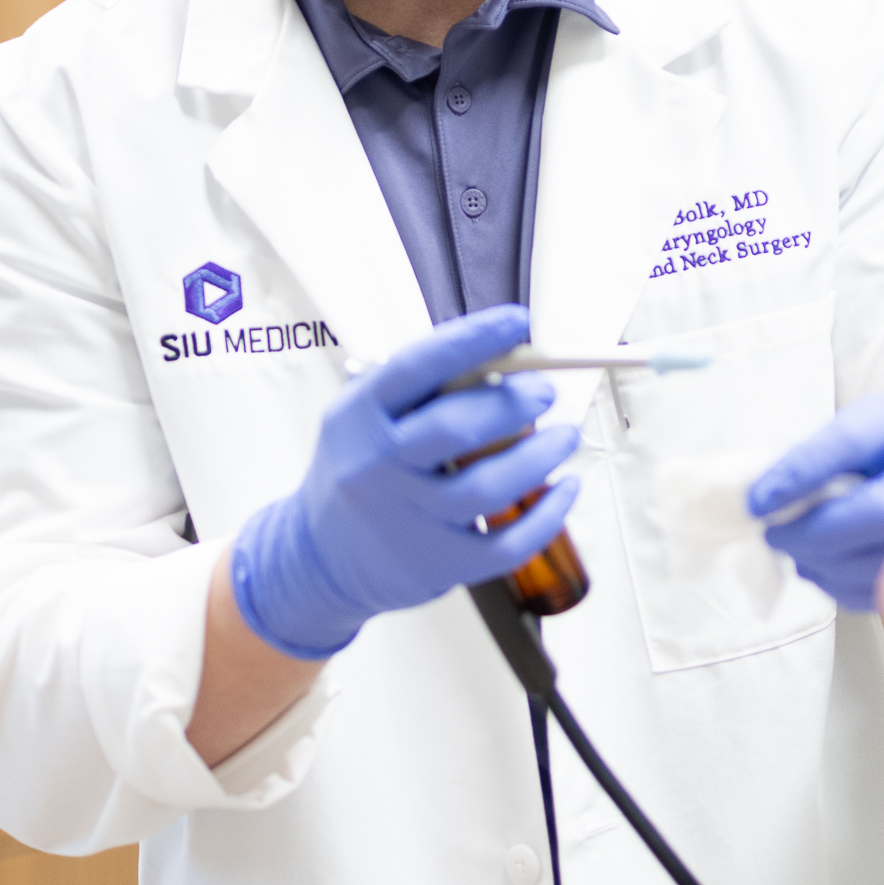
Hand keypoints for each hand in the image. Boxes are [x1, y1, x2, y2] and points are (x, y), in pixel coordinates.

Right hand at [229, 305, 582, 658]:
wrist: (317, 558)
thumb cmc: (360, 470)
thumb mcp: (366, 416)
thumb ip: (420, 387)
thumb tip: (502, 352)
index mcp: (360, 415)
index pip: (418, 366)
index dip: (472, 338)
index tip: (516, 321)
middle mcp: (377, 465)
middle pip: (455, 428)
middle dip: (513, 403)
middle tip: (545, 392)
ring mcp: (406, 519)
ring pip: (488, 486)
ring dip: (540, 456)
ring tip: (566, 436)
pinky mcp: (435, 563)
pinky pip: (505, 544)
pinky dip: (546, 515)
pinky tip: (564, 490)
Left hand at [745, 390, 883, 612]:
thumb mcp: (863, 427)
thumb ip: (809, 461)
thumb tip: (760, 500)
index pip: (841, 528)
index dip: (796, 528)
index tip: (765, 519)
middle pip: (843, 563)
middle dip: (801, 547)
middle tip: (778, 527)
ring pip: (851, 586)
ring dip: (815, 566)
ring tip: (801, 537)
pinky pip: (866, 597)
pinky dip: (835, 581)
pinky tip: (828, 554)